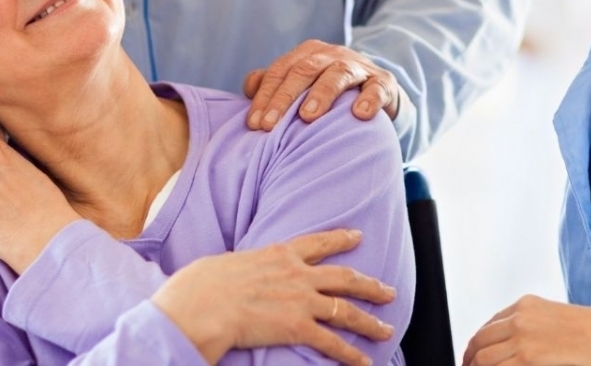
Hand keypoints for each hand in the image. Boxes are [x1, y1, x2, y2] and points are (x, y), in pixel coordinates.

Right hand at [152, 228, 396, 365]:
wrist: (203, 302)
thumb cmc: (202, 284)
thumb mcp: (226, 263)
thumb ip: (243, 268)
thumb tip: (234, 276)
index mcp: (278, 253)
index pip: (318, 243)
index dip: (341, 239)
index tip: (358, 236)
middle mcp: (297, 274)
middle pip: (344, 278)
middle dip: (369, 284)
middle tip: (388, 289)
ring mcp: (301, 300)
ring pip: (346, 310)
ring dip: (369, 321)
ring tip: (387, 329)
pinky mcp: (298, 327)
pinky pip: (332, 342)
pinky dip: (351, 354)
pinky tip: (365, 361)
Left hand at [243, 40, 400, 130]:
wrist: (377, 96)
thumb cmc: (331, 95)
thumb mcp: (303, 87)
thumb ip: (276, 84)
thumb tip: (249, 88)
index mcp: (308, 54)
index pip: (280, 71)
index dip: (265, 96)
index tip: (254, 124)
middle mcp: (332, 55)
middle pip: (304, 70)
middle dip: (284, 98)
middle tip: (269, 125)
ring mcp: (359, 67)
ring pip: (338, 74)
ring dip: (322, 94)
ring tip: (308, 117)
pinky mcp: (384, 82)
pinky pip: (377, 88)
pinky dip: (369, 98)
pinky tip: (360, 114)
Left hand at [463, 295, 590, 365]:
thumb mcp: (556, 321)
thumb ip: (533, 327)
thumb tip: (514, 346)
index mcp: (526, 304)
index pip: (489, 325)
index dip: (477, 343)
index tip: (473, 355)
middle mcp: (520, 318)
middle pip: (480, 341)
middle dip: (471, 358)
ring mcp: (522, 338)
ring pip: (483, 359)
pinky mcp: (527, 358)